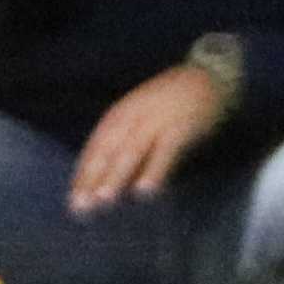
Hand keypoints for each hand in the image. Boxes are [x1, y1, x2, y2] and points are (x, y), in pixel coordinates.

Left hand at [69, 62, 228, 211]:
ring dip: (116, 176)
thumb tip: (117, 174)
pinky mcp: (181, 127)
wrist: (209, 77)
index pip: (96, 147)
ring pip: (131, 151)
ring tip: (104, 200)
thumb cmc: (176, 102)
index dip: (84, 173)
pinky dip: (154, 171)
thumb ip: (131, 139)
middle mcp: (133, 116)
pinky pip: (165, 153)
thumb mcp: (145, 115)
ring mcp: (157, 121)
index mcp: (121, 114)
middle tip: (82, 207)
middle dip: (93, 178)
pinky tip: (146, 191)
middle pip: (108, 150)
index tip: (75, 200)